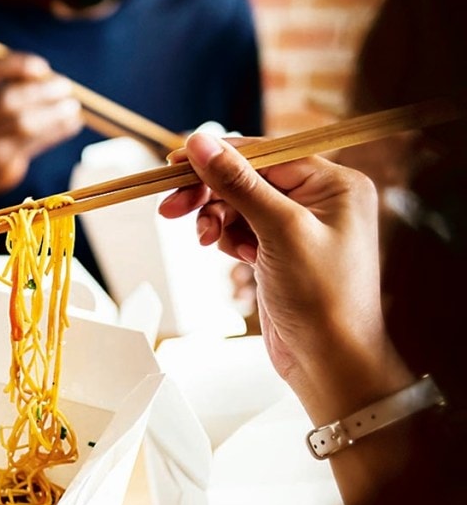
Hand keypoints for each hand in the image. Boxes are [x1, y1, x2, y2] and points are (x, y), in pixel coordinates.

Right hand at [0, 53, 83, 193]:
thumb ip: (8, 78)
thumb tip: (49, 74)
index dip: (17, 66)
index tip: (44, 67)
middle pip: (7, 100)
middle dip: (41, 91)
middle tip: (66, 85)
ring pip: (23, 124)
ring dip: (53, 113)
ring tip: (73, 106)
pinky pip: (33, 143)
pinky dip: (56, 131)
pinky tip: (72, 122)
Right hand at [159, 133, 407, 422]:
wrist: (330, 362)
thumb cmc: (323, 299)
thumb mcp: (279, 231)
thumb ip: (239, 183)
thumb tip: (203, 142)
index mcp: (335, 185)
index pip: (266, 153)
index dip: (219, 156)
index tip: (176, 162)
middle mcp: (320, 200)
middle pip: (248, 178)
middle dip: (209, 193)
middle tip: (170, 207)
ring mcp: (299, 227)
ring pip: (239, 204)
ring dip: (215, 218)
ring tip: (205, 240)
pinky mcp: (280, 252)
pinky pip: (242, 229)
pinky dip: (227, 237)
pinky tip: (230, 254)